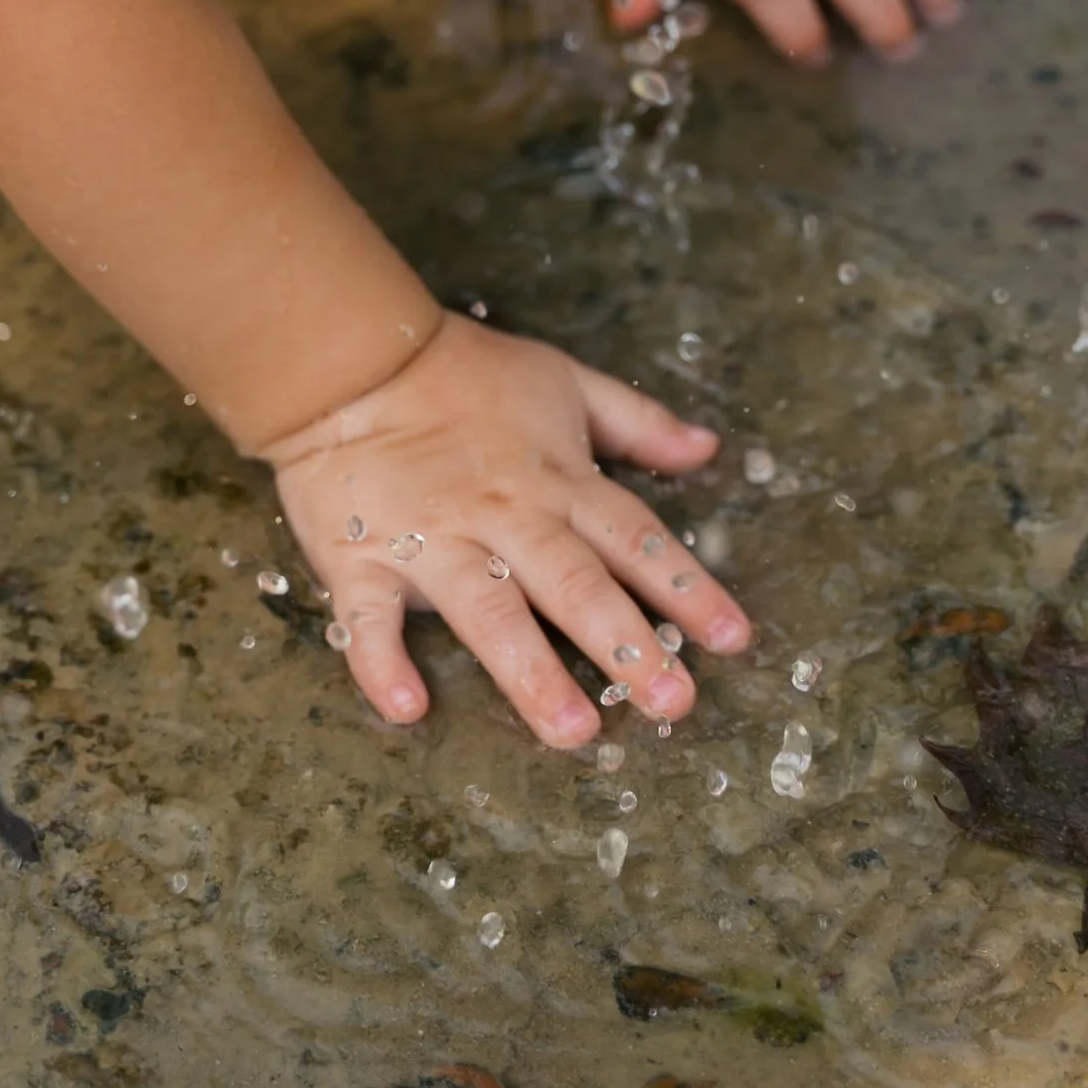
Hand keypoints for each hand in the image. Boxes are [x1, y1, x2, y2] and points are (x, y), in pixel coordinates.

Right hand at [262, 311, 749, 746]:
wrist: (354, 358)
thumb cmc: (466, 374)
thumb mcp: (565, 382)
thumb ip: (638, 422)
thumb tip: (708, 450)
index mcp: (558, 481)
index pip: (635, 539)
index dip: (687, 588)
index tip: (733, 640)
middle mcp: (505, 517)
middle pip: (574, 585)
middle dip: (626, 644)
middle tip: (672, 704)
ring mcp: (432, 540)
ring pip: (488, 611)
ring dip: (530, 671)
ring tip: (572, 730)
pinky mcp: (361, 557)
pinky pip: (370, 618)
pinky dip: (382, 662)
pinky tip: (407, 708)